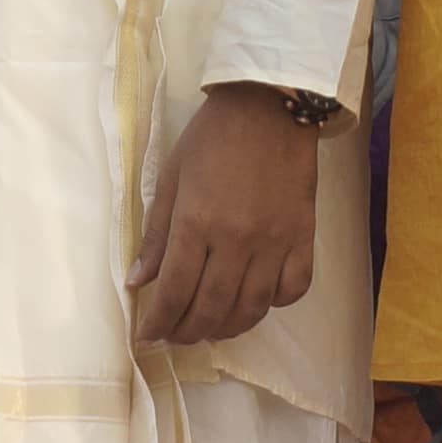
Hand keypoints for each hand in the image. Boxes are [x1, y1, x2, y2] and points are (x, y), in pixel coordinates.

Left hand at [129, 84, 324, 347]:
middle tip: (176, 336)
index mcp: (197, 222)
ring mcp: (274, 242)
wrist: (270, 106)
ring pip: (252, 308)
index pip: (174, 290)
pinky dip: (273, 304)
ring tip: (210, 329)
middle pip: (210, 308)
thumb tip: (138, 281)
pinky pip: (293, 289)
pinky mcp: (303, 237)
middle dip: (187, 332)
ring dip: (227, 328)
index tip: (147, 336)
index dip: (158, 322)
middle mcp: (236, 240)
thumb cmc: (212, 138)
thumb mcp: (172, 178)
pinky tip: (256, 301)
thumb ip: (157, 234)